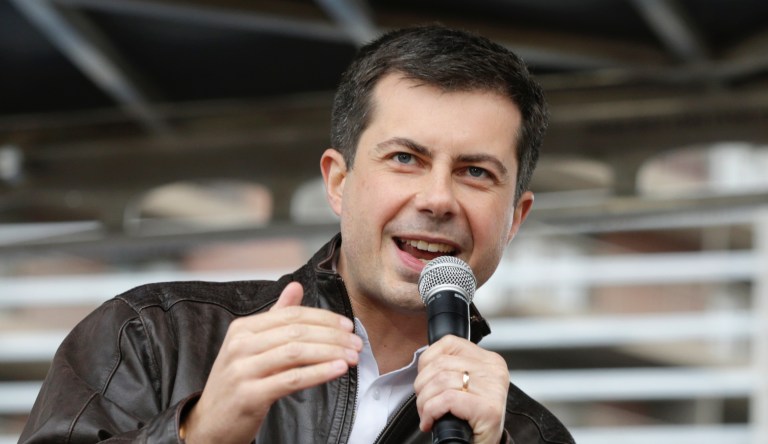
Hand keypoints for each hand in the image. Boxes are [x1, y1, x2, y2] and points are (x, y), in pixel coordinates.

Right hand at [182, 282, 362, 443]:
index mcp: (242, 329)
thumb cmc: (236, 384)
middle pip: (296, 332)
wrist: (209, 424)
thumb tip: (296, 286)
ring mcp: (242, 370)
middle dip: (332, 335)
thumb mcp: (251, 347)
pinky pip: (291, 379)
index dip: (323, 318)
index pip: (291, 315)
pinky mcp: (249, 395)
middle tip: (356, 343)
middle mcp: (240, 345)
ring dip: (330, 353)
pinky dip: (318, 373)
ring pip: (296, 352)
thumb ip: (276, 316)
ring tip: (352, 357)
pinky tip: (337, 370)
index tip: (347, 325)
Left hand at [414, 335, 508, 443]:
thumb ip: (451, 369)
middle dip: (422, 386)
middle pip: (441, 364)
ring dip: (424, 402)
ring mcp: (493, 389)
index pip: (449, 343)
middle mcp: (494, 370)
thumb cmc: (472, 420)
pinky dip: (431, 411)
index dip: (426, 362)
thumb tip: (424, 365)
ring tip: (427, 415)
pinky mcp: (488, 408)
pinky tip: (430, 422)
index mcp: (489, 360)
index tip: (424, 381)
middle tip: (423, 405)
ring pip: (441, 381)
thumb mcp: (464, 386)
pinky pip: (447, 399)